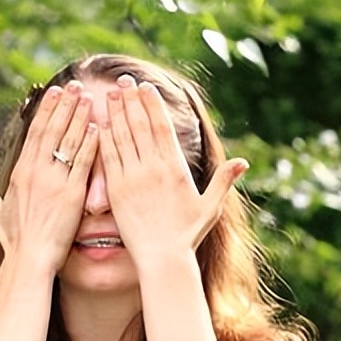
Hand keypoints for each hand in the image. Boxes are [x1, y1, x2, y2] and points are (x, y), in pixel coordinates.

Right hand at [0, 82, 97, 274]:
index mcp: (20, 172)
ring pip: (69, 141)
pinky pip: (83, 163)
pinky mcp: (72, 195)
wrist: (30, 260)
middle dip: (66, 105)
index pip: (35, 133)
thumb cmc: (14, 241)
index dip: (46, 110)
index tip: (55, 92)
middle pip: (53, 130)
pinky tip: (98, 128)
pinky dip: (91, 144)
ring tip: (90, 98)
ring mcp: (55, 182)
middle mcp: (37, 172)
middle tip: (77, 85)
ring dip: (80, 117)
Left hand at [97, 75, 246, 260]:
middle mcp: (154, 169)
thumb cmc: (187, 236)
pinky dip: (102, 139)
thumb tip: (243, 163)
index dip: (153, 104)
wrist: (163, 259)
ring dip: (114, 113)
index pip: (162, 127)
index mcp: (176, 168)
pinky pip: (108, 159)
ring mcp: (133, 179)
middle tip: (122, 81)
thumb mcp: (210, 207)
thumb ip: (223, 182)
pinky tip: (97, 124)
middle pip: (140, 125)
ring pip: (121, 137)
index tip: (145, 88)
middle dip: (130, 100)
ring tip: (108, 94)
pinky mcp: (117, 192)